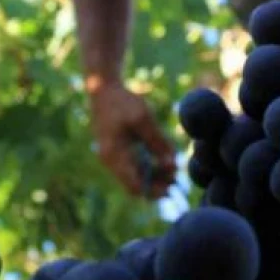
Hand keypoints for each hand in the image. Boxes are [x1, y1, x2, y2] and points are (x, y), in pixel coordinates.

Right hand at [88, 82, 176, 198]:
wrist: (103, 90)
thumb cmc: (123, 102)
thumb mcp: (143, 119)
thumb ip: (158, 143)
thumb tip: (172, 165)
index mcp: (115, 155)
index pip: (134, 186)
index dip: (154, 190)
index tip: (173, 185)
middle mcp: (110, 161)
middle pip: (134, 185)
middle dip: (156, 184)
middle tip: (176, 178)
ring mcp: (111, 157)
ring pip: (133, 178)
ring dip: (152, 176)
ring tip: (172, 169)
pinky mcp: (115, 152)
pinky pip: (131, 168)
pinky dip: (146, 168)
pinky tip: (161, 160)